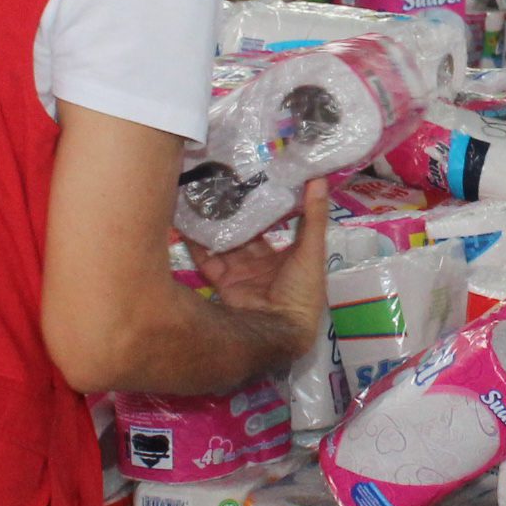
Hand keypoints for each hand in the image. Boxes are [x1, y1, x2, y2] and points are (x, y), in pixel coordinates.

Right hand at [195, 179, 328, 355]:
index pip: (273, 224)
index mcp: (285, 256)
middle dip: (235, 212)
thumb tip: (319, 178)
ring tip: (201, 193)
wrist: (279, 330)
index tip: (255, 176)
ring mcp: (240, 273)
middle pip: (246, 232)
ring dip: (215, 223)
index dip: (265, 203)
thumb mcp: (311, 250)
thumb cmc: (302, 290)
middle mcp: (261, 263)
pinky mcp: (222, 282)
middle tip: (222, 180)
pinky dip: (197, 243)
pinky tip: (187, 219)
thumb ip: (314, 216)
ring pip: (225, 243)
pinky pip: (207, 260)